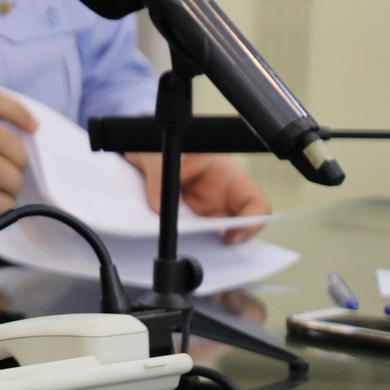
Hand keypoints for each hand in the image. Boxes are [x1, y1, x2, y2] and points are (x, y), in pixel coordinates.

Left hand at [124, 153, 269, 243]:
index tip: (230, 236)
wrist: (134, 146)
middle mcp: (218, 193)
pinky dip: (184, 237)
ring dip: (201, 240)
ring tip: (183, 242)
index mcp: (223, 173)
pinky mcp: (186, 213)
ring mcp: (203, 204)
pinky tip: (170, 239)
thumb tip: (159, 208)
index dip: (252, 223)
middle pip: (236, 224)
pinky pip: (191, 231)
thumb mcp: (157, 155)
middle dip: (225, 239)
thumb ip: (159, 179)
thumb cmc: (155, 142)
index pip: (254, 201)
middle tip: (204, 246)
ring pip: (213, 231)